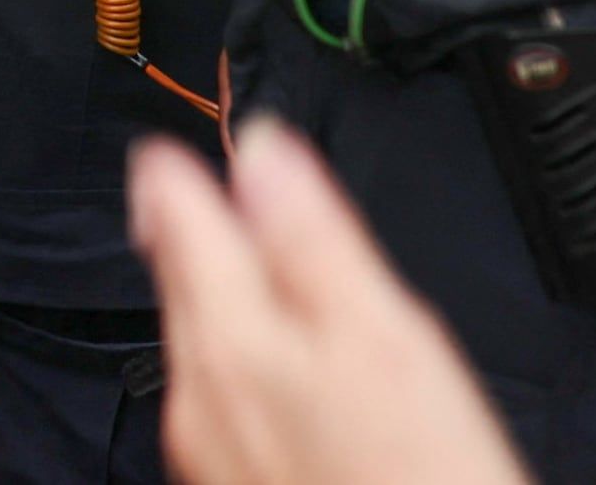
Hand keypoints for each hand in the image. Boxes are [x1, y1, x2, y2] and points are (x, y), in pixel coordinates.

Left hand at [129, 123, 527, 484]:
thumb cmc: (420, 483)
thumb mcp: (385, 339)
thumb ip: (312, 238)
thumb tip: (261, 147)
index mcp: (233, 336)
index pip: (175, 219)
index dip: (181, 170)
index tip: (178, 145)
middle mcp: (202, 398)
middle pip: (184, 286)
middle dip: (198, 237)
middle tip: (205, 193)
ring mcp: (213, 458)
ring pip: (203, 352)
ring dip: (223, 305)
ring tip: (248, 273)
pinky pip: (226, 417)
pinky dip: (251, 379)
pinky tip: (290, 386)